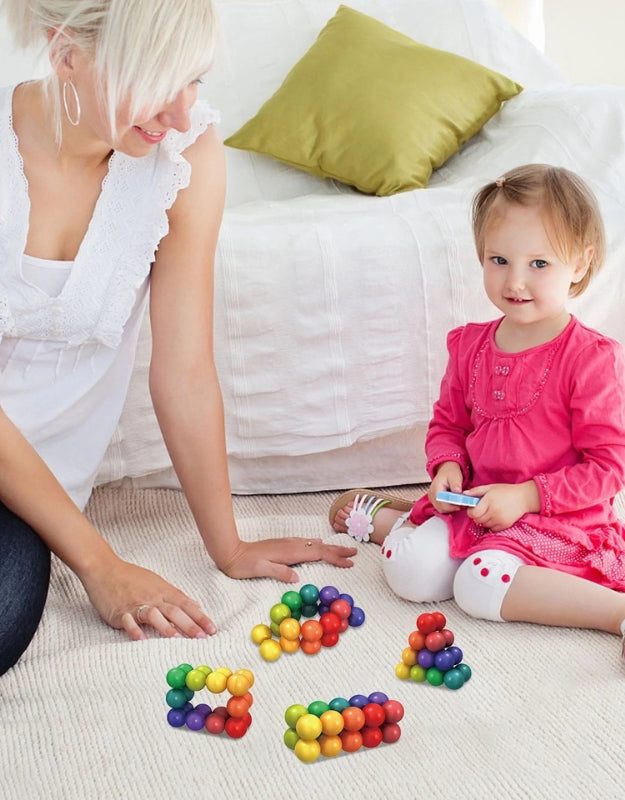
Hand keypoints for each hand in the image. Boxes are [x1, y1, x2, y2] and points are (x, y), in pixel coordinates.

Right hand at [80, 554, 216, 641]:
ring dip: (165, 627)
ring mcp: (136, 604)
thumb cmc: (131, 577)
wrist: (105, 569)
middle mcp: (153, 597)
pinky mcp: (120, 611)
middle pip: (174, 611)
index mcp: (163, 590)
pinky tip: (141, 640)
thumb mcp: (157, 583)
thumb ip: (175, 596)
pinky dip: (135, 630)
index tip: (212, 629)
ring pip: (154, 615)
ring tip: (176, 639)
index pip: (186, 605)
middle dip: (189, 625)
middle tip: (202, 638)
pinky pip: (128, 621)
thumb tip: (195, 605)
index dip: (200, 617)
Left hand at [217, 537, 356, 582]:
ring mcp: (287, 544)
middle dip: (338, 549)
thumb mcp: (260, 570)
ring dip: (330, 547)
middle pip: (320, 546)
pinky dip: (318, 546)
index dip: (335, 558)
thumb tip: (297, 577)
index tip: (350, 562)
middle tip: (355, 552)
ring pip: (314, 544)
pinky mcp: (283, 545)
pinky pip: (307, 544)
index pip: (318, 554)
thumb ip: (279, 572)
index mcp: (290, 552)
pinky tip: (318, 545)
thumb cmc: (243, 564)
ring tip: (342, 549)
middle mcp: (291, 545)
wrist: (230, 552)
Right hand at [429, 461, 464, 513]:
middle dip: (453, 508)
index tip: (462, 504)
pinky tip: (455, 503)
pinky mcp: (434, 501)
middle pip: (441, 508)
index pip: (442, 503)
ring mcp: (432, 498)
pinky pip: (441, 508)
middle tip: (463, 504)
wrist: (446, 470)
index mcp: (436, 488)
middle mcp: (432, 494)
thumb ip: (456, 484)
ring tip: (459, 503)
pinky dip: (449, 508)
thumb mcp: (455, 476)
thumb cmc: (450, 473)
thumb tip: (457, 492)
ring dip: (451, 509)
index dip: (452, 506)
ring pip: (441, 510)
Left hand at [466, 480, 539, 531]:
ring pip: (484, 525)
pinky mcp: (504, 525)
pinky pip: (492, 529)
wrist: (524, 498)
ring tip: (490, 512)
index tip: (473, 507)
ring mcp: (500, 520)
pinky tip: (495, 517)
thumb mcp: (490, 487)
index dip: (471, 511)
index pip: (474, 513)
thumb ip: (476, 491)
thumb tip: (463, 494)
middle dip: (476, 515)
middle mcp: (494, 512)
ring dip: (483, 520)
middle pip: (477, 520)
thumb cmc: (506, 491)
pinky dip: (491, 524)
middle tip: (481, 509)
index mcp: (489, 501)